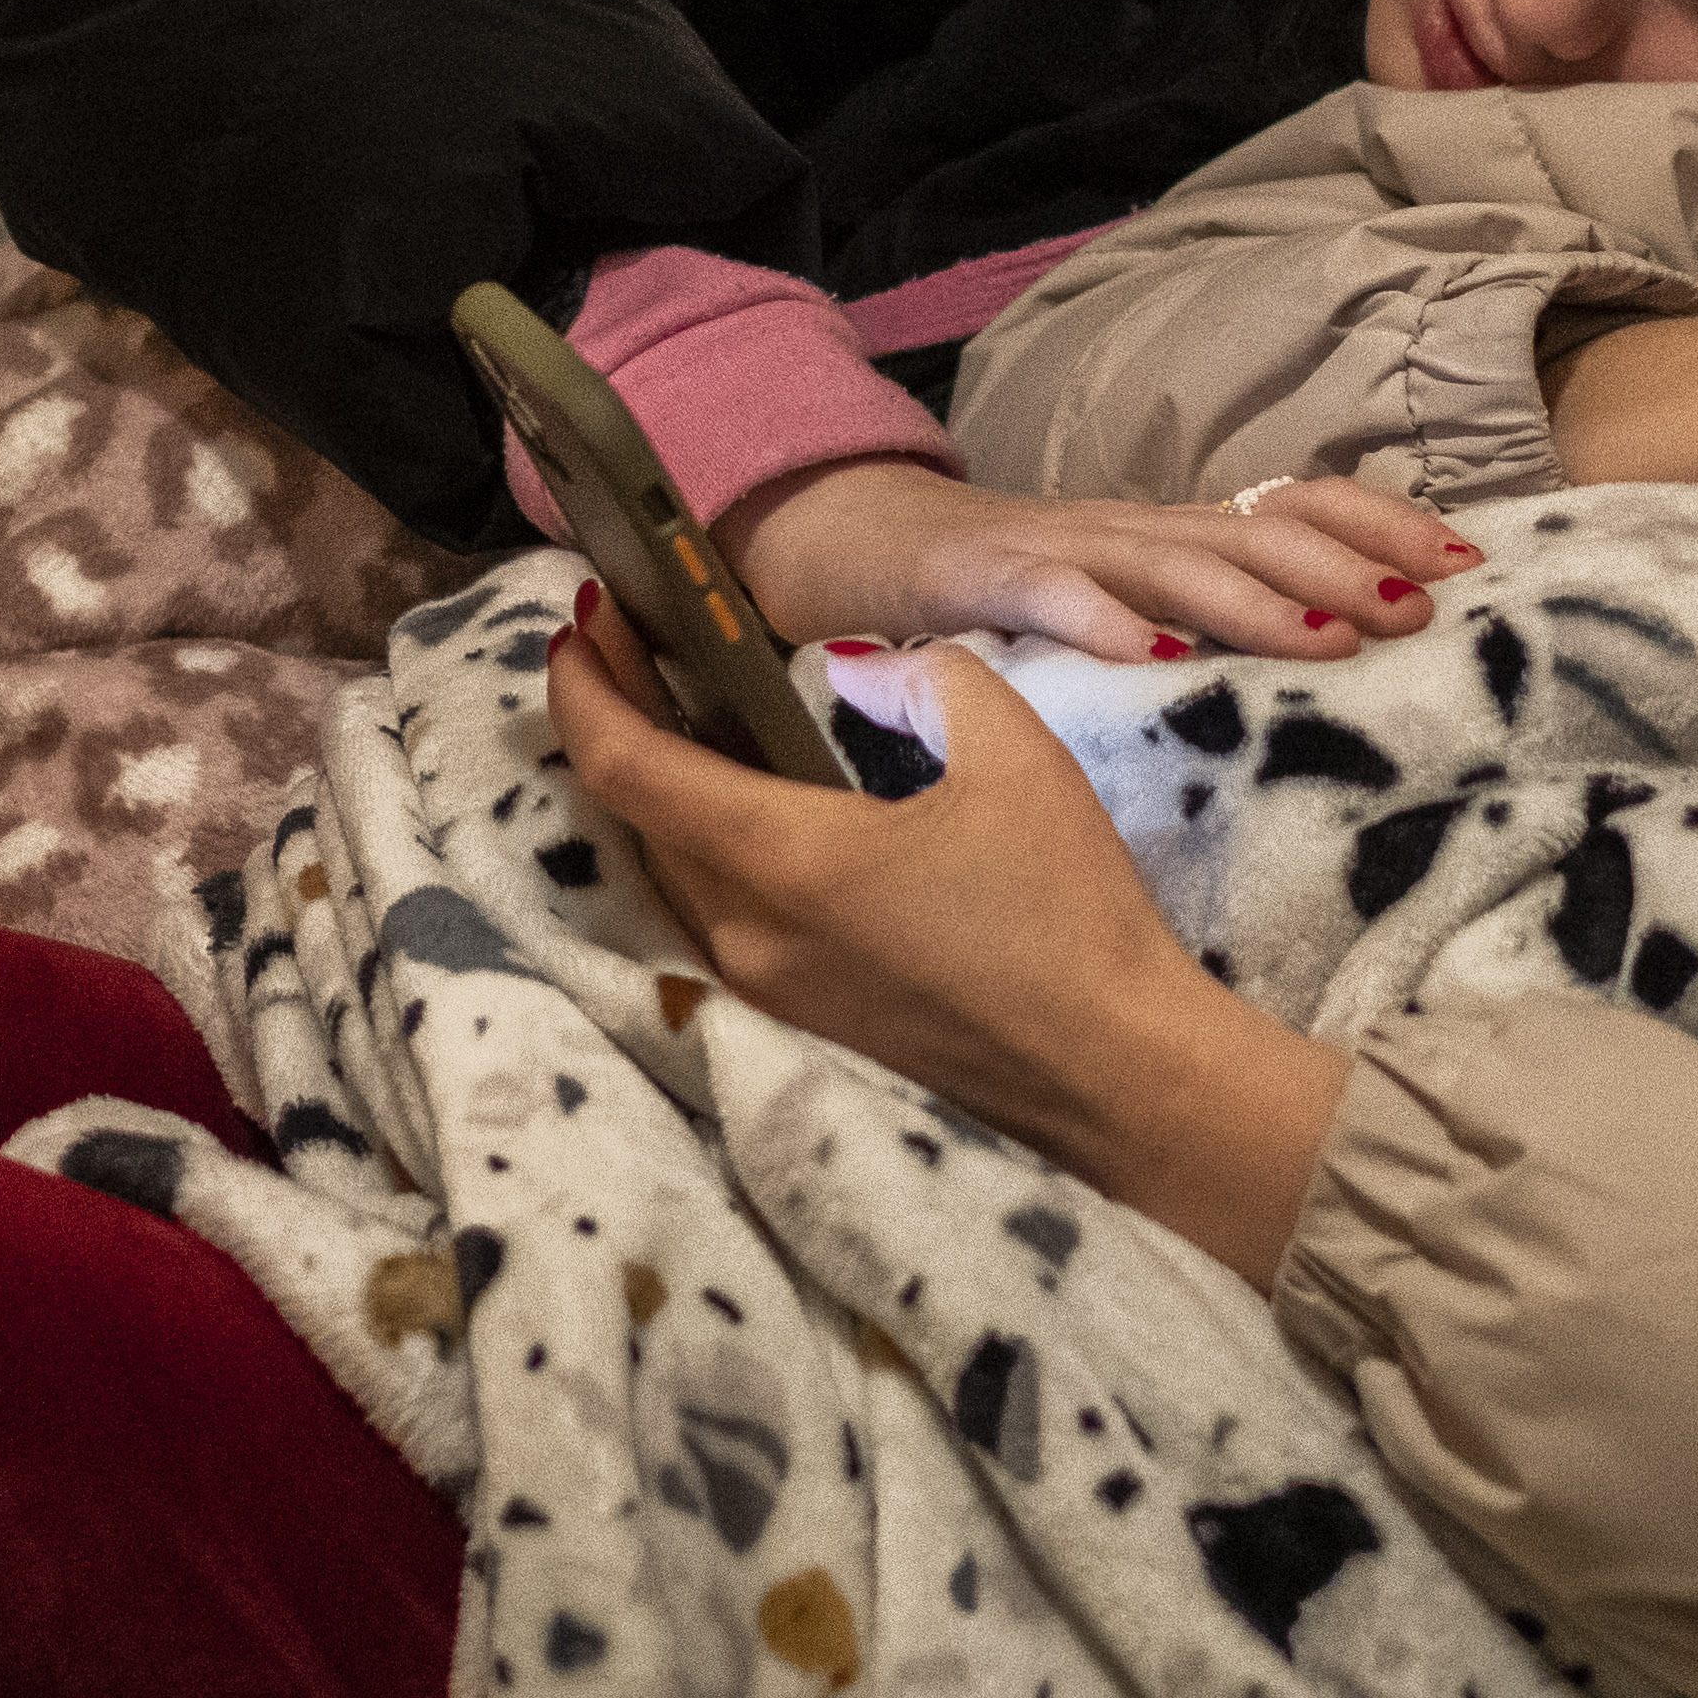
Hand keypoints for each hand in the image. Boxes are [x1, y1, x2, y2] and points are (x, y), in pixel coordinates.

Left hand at [555, 616, 1351, 1277]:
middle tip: (633, 638)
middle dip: (617, 718)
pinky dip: (708, 843)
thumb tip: (861, 665)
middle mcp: (748, 934)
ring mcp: (772, 989)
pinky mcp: (806, 1020)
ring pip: (675, 870)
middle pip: (637, 816)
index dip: (585, 688)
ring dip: (660, 785)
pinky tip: (748, 800)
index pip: (627, 766)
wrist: (1120, 1076)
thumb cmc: (1066, 913)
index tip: (578, 621)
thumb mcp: (1011, 752)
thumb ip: (922, 679)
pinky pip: (720, 915)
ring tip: (680, 704)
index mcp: (781, 862)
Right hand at [731, 455, 1478, 663]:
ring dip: (1254, 598)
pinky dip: (1103, 623)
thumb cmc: (1002, 598)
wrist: (849, 549)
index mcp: (1172, 536)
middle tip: (1422, 610)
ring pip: (1170, 561)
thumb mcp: (1123, 603)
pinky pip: (1049, 596)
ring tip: (1327, 637)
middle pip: (1252, 531)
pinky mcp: (982, 580)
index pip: (1292, 505)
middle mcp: (1131, 530)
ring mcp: (1058, 550)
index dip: (1379, 523)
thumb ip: (1206, 621)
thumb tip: (1341, 659)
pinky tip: (1151, 657)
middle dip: (1345, 564)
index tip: (1469, 565)